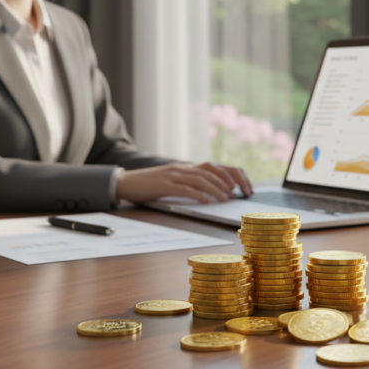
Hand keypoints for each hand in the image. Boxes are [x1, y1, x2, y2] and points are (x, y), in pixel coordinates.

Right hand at [116, 162, 253, 203]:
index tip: (244, 186)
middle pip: (212, 169)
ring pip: (201, 179)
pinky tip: (208, 202)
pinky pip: (186, 189)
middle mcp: (182, 168)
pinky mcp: (164, 185)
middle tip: (242, 193)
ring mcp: (173, 175)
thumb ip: (189, 184)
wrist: (125, 182)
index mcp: (186, 166)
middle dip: (230, 180)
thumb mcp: (172, 181)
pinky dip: (199, 195)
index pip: (215, 166)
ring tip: (228, 198)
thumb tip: (211, 194)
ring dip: (217, 188)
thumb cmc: (149, 185)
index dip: (231, 174)